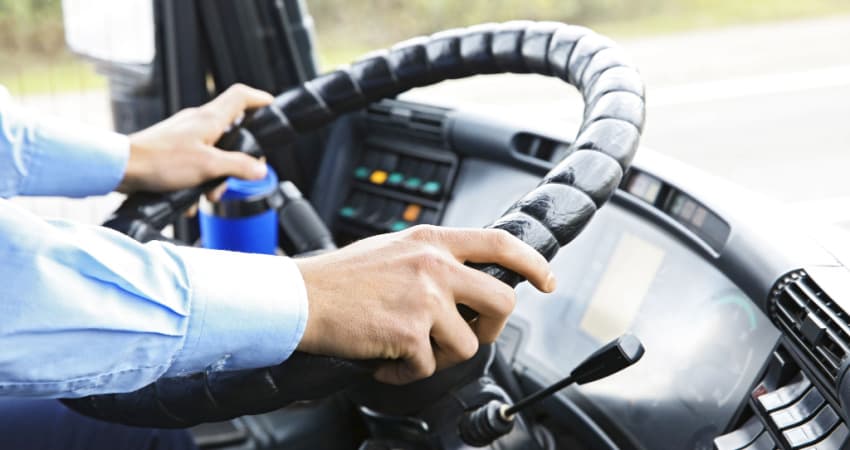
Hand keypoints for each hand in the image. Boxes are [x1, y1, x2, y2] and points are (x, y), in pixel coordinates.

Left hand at [117, 84, 274, 193]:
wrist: (122, 167)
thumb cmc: (160, 161)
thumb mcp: (208, 167)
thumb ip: (238, 166)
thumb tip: (260, 169)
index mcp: (210, 119)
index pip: (241, 96)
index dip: (260, 99)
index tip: (272, 108)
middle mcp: (198, 122)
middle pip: (232, 131)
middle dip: (238, 157)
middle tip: (241, 174)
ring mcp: (185, 134)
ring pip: (214, 152)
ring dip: (216, 175)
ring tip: (208, 193)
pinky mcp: (173, 148)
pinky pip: (196, 162)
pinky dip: (197, 180)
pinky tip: (190, 196)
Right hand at [295, 225, 555, 384]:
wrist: (300, 298)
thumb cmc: (339, 277)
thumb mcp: (394, 250)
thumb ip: (432, 259)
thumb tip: (464, 279)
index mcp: (431, 241)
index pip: (500, 243)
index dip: (532, 262)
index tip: (547, 278)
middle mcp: (434, 266)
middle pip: (502, 301)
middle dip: (492, 326)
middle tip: (469, 333)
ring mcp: (424, 299)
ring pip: (468, 344)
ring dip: (439, 356)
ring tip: (407, 349)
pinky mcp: (409, 333)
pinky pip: (427, 368)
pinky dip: (405, 373)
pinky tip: (384, 360)